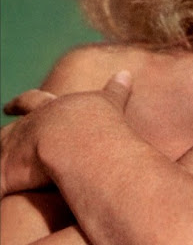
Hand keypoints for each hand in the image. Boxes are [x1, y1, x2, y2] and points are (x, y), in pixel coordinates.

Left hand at [0, 71, 131, 198]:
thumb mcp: (109, 102)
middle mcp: (30, 125)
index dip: (23, 103)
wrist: (78, 142)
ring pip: (0, 152)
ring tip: (1, 166)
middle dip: (2, 127)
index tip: (9, 105)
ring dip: (2, 158)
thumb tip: (126, 73)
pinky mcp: (8, 173)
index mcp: (51, 109)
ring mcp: (16, 147)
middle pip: (10, 127)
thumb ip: (115, 90)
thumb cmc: (97, 123)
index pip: (34, 101)